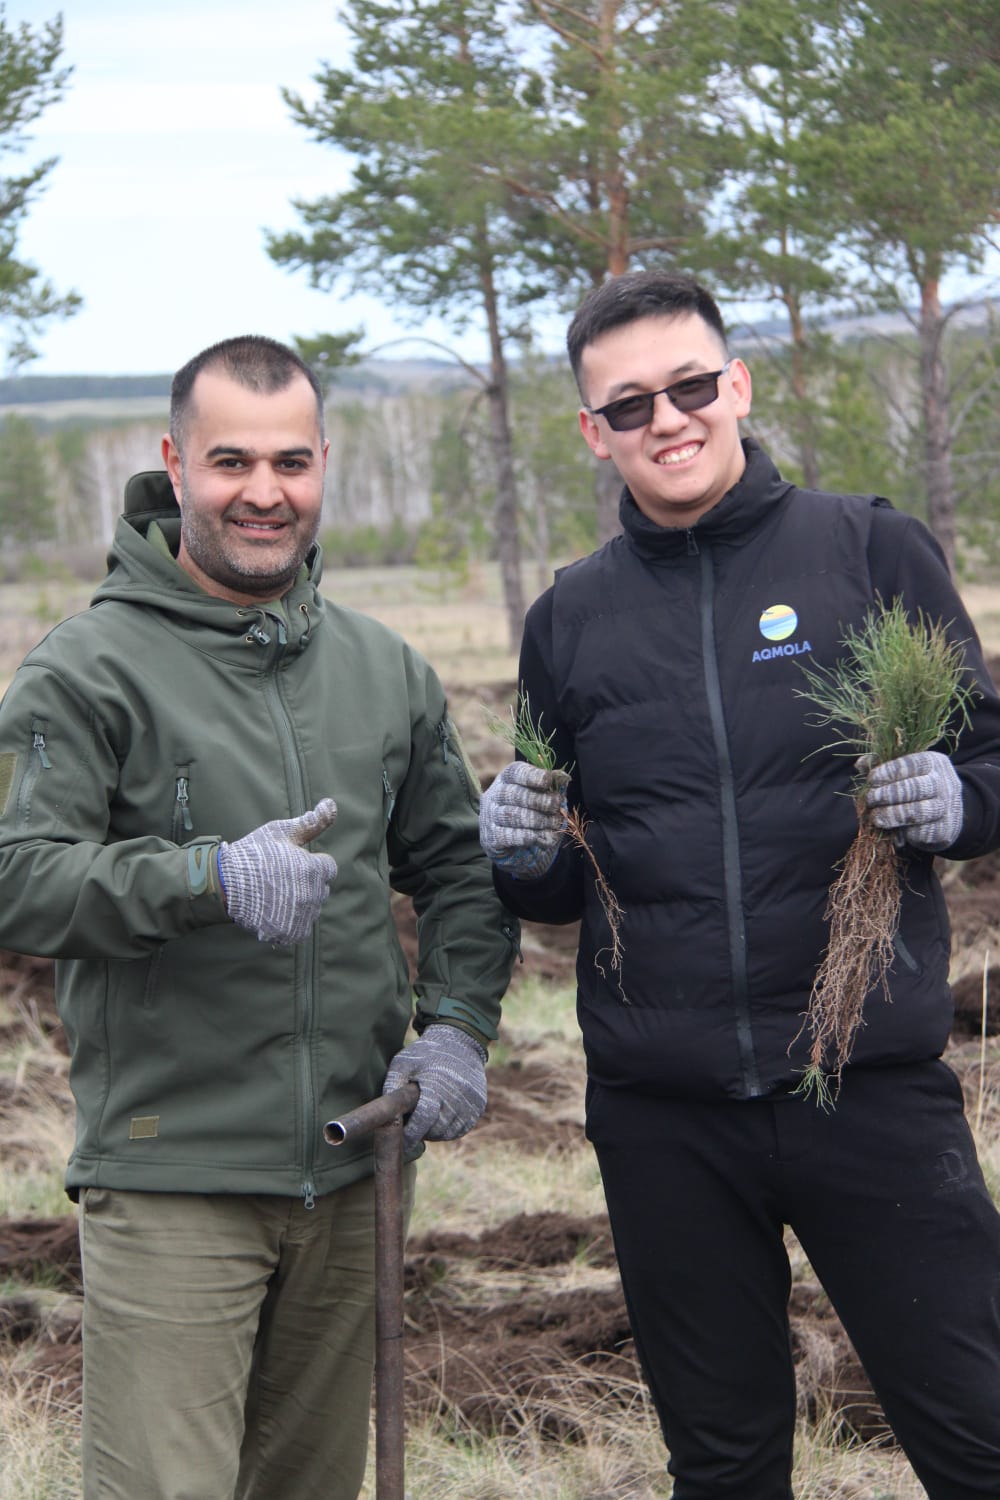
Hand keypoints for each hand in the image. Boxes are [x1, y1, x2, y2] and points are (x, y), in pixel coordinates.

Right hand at [218, 798, 338, 943]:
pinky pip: (301, 928)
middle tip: (280, 878)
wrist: (223, 884)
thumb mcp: (280, 832)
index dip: (310, 863)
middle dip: (307, 883)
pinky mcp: (290, 932)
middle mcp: (312, 894)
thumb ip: (311, 822)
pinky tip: (274, 910)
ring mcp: (301, 916)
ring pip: (311, 908)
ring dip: (300, 903)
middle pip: (321, 888)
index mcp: (313, 868)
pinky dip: (291, 922)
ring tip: (274, 894)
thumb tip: (331, 803)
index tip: (290, 863)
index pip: (327, 867)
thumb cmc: (252, 854)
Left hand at [383, 1024, 487, 1151]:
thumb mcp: (403, 1064)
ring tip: (426, 1117)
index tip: (402, 1143)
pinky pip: (461, 1129)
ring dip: (435, 1132)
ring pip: (448, 1132)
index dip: (411, 1135)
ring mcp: (471, 1102)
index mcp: (437, 1086)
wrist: (459, 1041)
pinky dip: (449, 1129)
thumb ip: (392, 1087)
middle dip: (421, 1132)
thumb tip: (385, 1115)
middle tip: (412, 1124)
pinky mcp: (478, 1106)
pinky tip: (440, 1117)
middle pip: (436, 1130)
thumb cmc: (426, 1054)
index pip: (423, 1120)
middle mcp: (457, 1096)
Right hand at [479, 761, 568, 877]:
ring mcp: (490, 816)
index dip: (532, 775)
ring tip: (554, 824)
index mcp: (507, 779)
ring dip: (538, 820)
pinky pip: (509, 836)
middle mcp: (495, 795)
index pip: (516, 772)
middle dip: (538, 800)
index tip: (548, 780)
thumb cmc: (531, 814)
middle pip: (514, 794)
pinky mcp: (491, 837)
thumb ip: (552, 788)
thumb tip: (564, 777)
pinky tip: (539, 837)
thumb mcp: (542, 798)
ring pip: (513, 815)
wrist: (513, 844)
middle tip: (556, 805)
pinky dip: (527, 836)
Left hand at [865, 751, 963, 849]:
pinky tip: (892, 832)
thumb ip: (882, 765)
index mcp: (934, 763)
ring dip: (893, 815)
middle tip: (870, 799)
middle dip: (888, 794)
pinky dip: (904, 832)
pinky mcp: (945, 830)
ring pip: (919, 812)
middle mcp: (945, 783)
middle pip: (915, 788)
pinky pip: (922, 832)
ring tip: (876, 817)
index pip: (912, 764)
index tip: (871, 779)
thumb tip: (859, 764)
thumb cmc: (917, 788)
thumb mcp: (904, 771)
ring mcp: (947, 808)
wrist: (947, 814)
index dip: (889, 771)